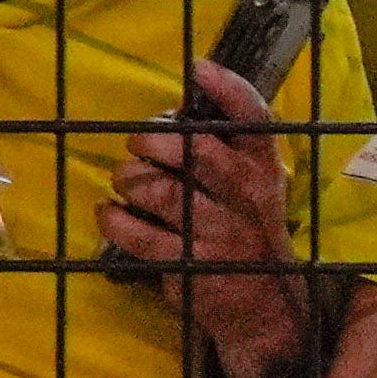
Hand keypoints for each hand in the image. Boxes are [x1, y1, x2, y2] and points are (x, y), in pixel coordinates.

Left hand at [108, 64, 309, 377]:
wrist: (266, 310)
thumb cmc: (245, 233)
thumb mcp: (251, 190)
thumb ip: (223, 153)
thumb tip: (168, 115)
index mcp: (263, 172)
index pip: (255, 122)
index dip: (228, 90)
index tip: (198, 68)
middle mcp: (245, 198)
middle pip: (196, 151)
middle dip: (154, 140)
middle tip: (139, 145)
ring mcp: (219, 232)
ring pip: (161, 190)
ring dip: (129, 179)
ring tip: (125, 182)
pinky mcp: (190, 263)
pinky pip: (137, 233)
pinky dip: (113, 218)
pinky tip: (110, 213)